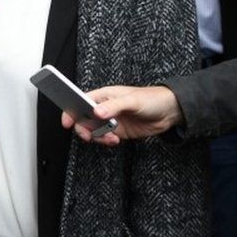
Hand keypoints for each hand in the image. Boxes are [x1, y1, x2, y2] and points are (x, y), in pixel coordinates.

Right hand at [61, 85, 183, 145]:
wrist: (169, 112)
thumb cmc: (151, 99)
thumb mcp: (132, 101)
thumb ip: (114, 106)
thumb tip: (97, 112)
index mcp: (104, 95)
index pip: (81, 101)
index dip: (71, 110)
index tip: (67, 121)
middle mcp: (104, 107)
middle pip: (84, 118)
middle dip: (83, 128)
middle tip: (88, 135)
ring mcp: (110, 120)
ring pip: (93, 130)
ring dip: (98, 137)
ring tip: (110, 138)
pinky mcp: (118, 131)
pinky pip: (105, 138)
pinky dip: (107, 141)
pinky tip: (116, 140)